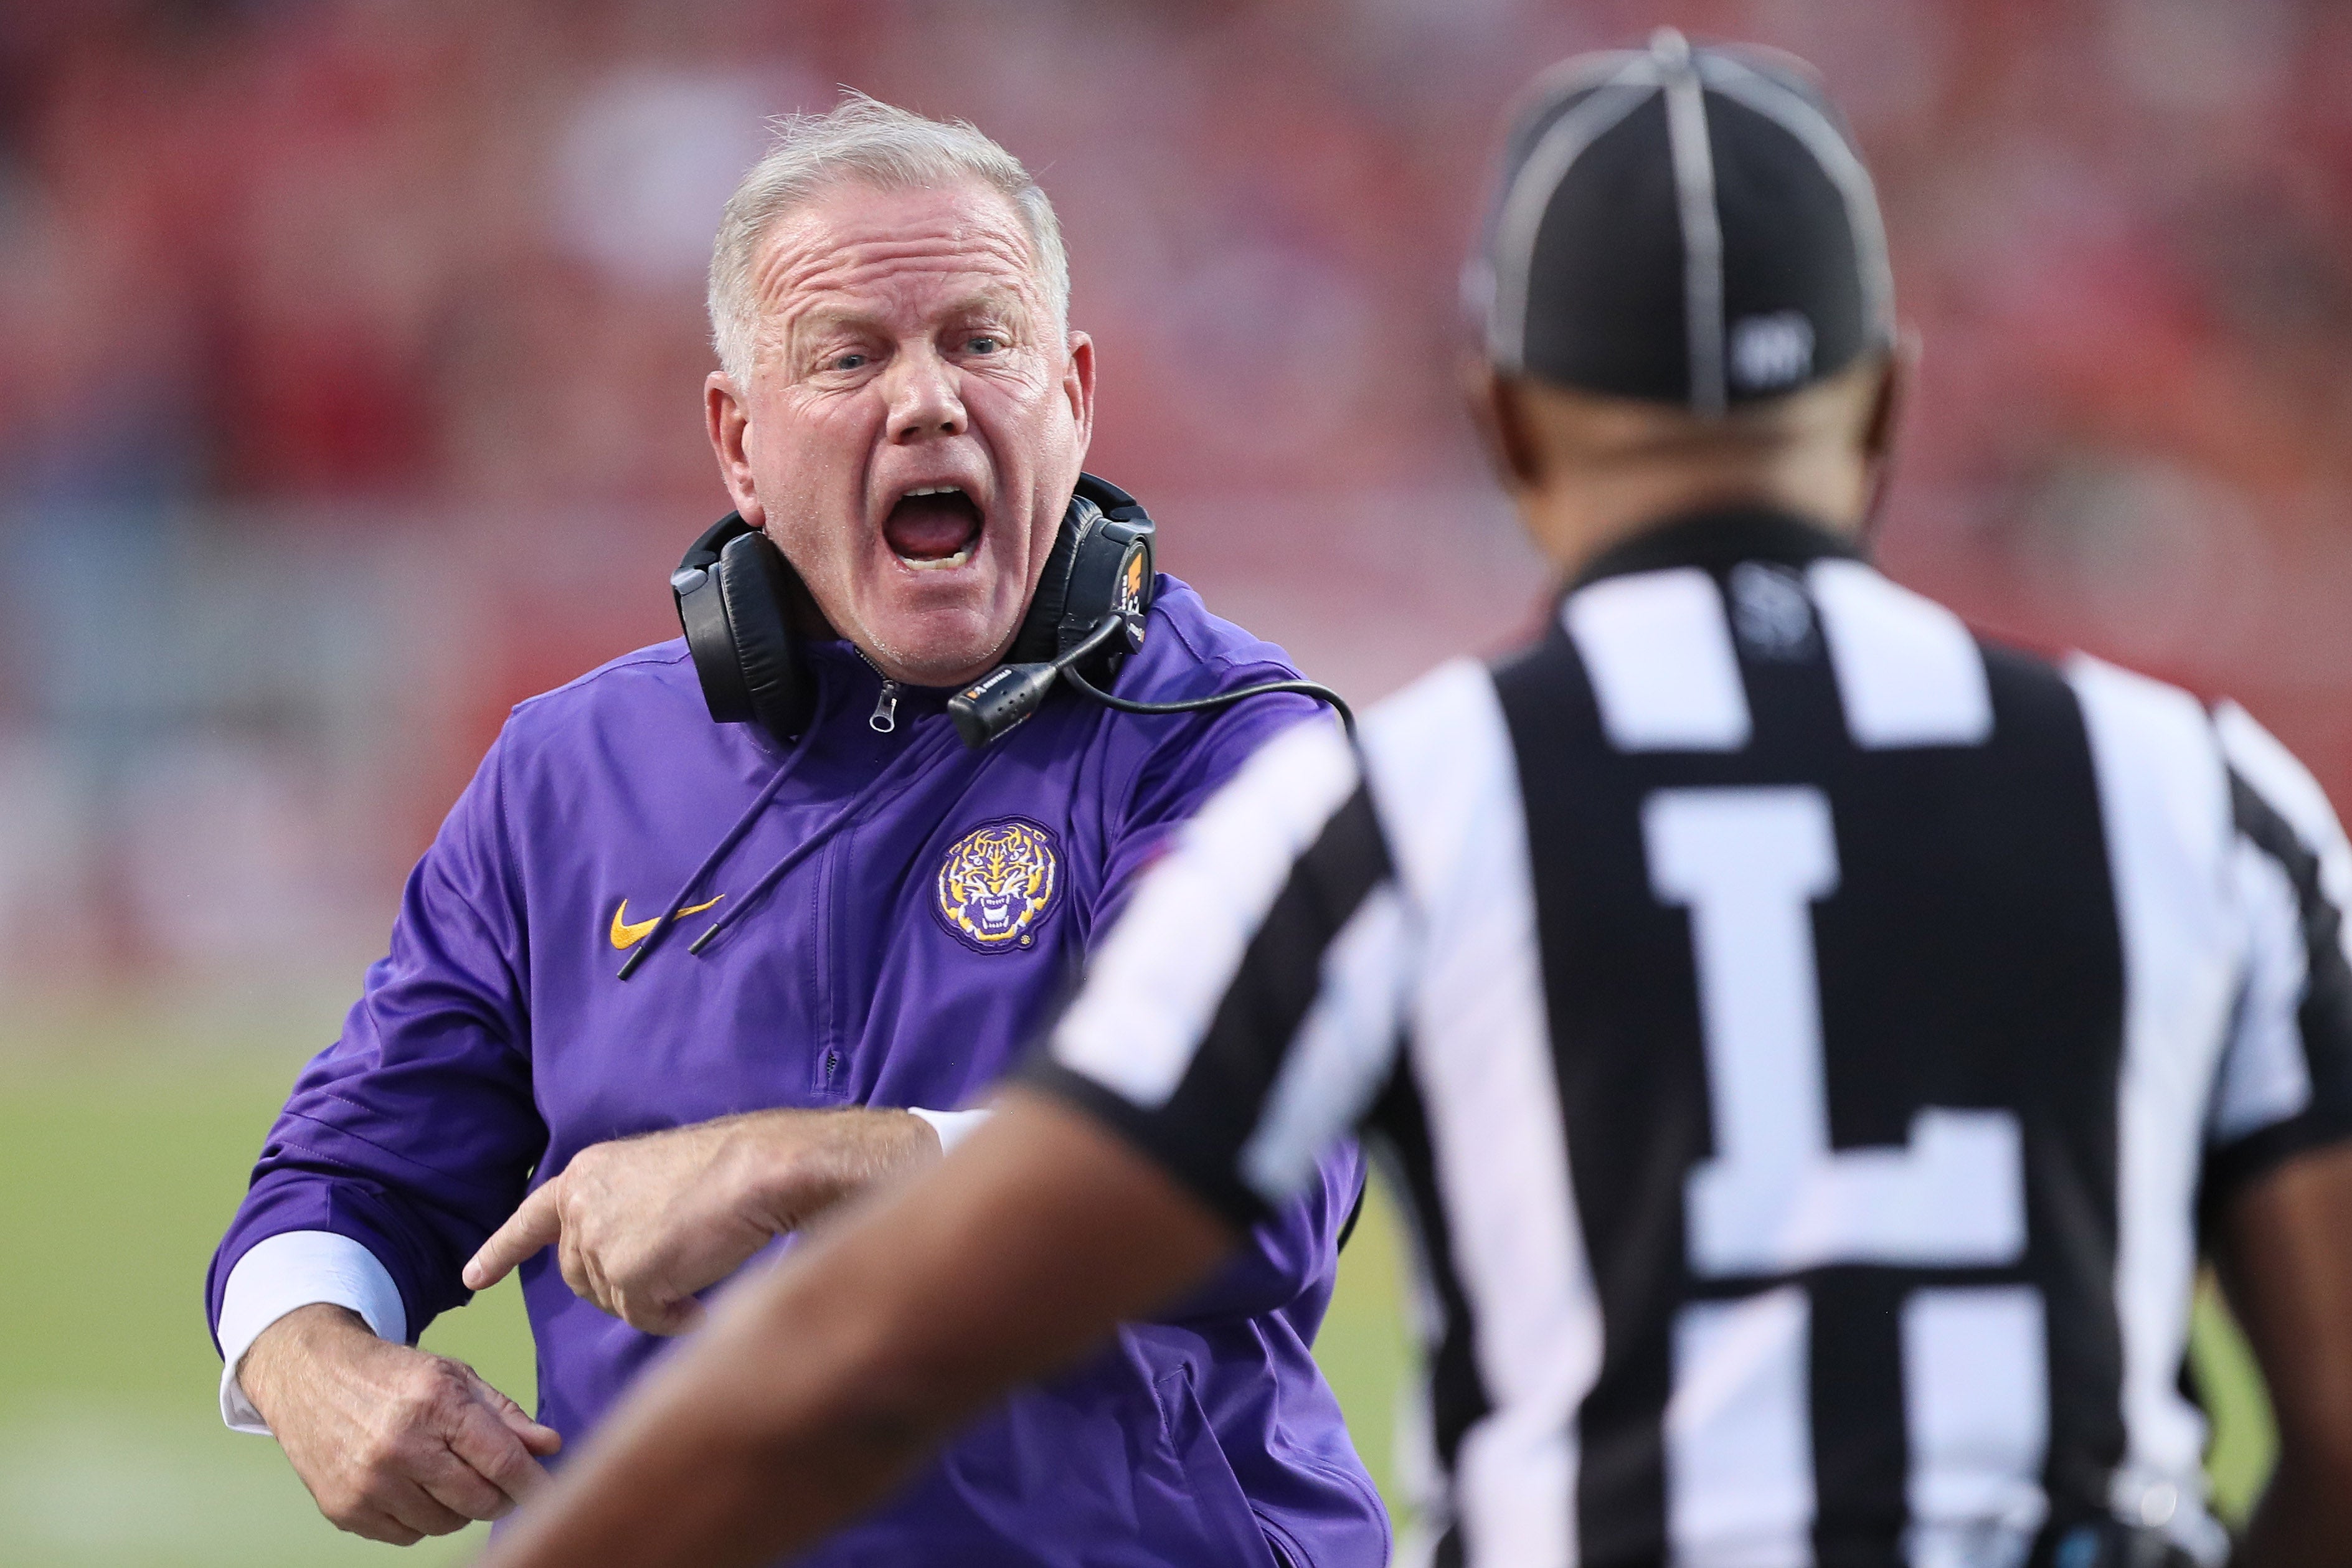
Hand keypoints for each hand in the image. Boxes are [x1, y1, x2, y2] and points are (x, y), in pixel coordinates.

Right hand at [237, 1302, 560, 1544]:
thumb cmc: (394, 1376)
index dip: (533, 1483)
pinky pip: (406, 1536)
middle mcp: (400, 1447)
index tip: (551, 1494)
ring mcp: (368, 1483)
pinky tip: (414, 1487)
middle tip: (499, 1481)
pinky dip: (421, 1519)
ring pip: (444, 1524)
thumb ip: (505, 1415)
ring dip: (459, 1509)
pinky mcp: (343, 1509)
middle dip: (500, 1496)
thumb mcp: (455, 1377)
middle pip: (477, 1500)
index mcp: (435, 1404)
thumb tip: (549, 1447)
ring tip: (449, 1476)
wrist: (311, 1378)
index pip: (501, 1460)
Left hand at [464, 1107, 941, 1334]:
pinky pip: (644, 1318)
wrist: (760, 1169)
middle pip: (579, 1275)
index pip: (531, 1218)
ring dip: (653, 1298)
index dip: (501, 1251)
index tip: (472, 1279)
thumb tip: (622, 1269)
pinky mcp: (625, 1275)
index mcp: (586, 1174)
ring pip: (613, 1300)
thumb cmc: (727, 1170)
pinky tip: (701, 1292)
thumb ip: (624, 1213)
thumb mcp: (655, 1179)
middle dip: (619, 1285)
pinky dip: (674, 1315)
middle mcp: (580, 1207)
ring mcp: (599, 1242)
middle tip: (672, 1269)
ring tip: (697, 1267)